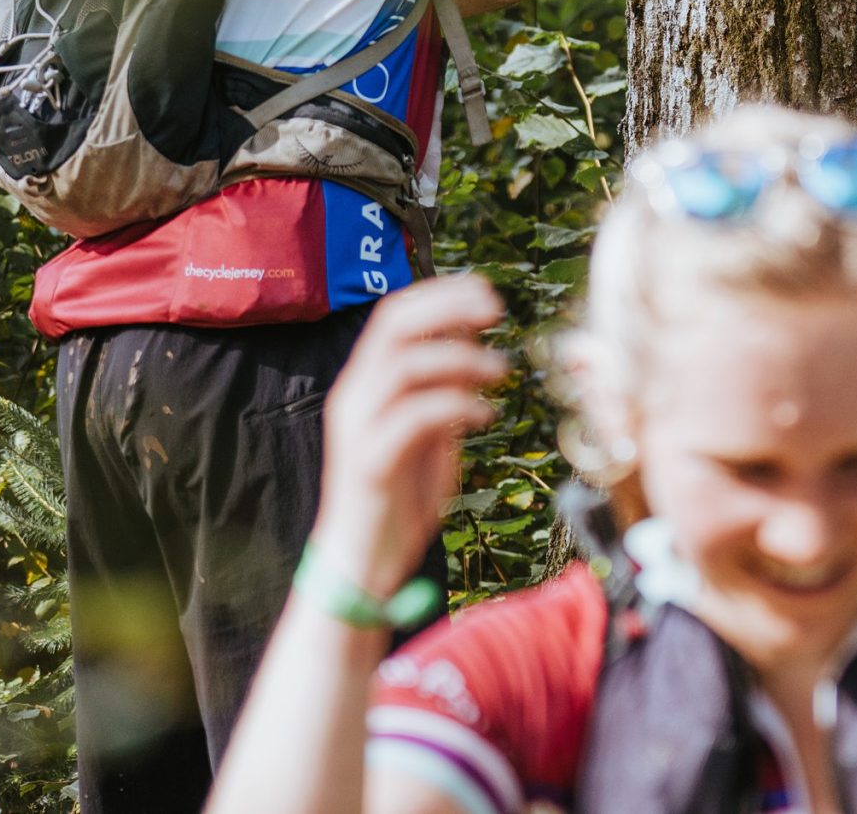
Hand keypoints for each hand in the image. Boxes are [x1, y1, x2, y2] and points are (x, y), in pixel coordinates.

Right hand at [310, 275, 507, 596]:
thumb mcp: (429, 433)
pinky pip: (413, 416)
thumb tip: (472, 346)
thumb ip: (443, 390)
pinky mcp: (369, 462)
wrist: (364, 563)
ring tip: (502, 370)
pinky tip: (485, 414)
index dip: (440, 294)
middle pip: (394, 325)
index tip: (488, 292)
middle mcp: (354, 396)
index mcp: (365, 383)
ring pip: (404, 365)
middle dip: (447, 307)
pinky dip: (455, 405)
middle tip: (496, 309)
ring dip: (461, 358)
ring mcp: (357, 428)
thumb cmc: (400, 497)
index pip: (394, 315)